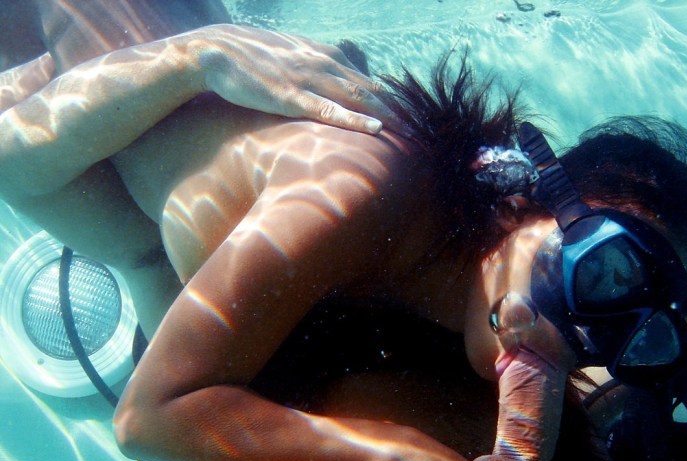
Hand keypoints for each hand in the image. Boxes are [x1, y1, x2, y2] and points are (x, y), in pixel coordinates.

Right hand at [190, 24, 402, 134]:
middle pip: (370, 88)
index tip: (411, 115)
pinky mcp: (291, 97)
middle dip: (399, 108)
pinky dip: (355, 120)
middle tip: (423, 128)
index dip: (390, 98)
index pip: (366, 77)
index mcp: (324, 54)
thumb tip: (330, 82)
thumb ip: (313, 68)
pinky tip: (376, 129)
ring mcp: (309, 79)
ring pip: (358, 98)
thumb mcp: (289, 57)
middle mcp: (323, 63)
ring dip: (388, 115)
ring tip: (412, 132)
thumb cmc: (250, 58)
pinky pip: (330, 111)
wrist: (213, 51)